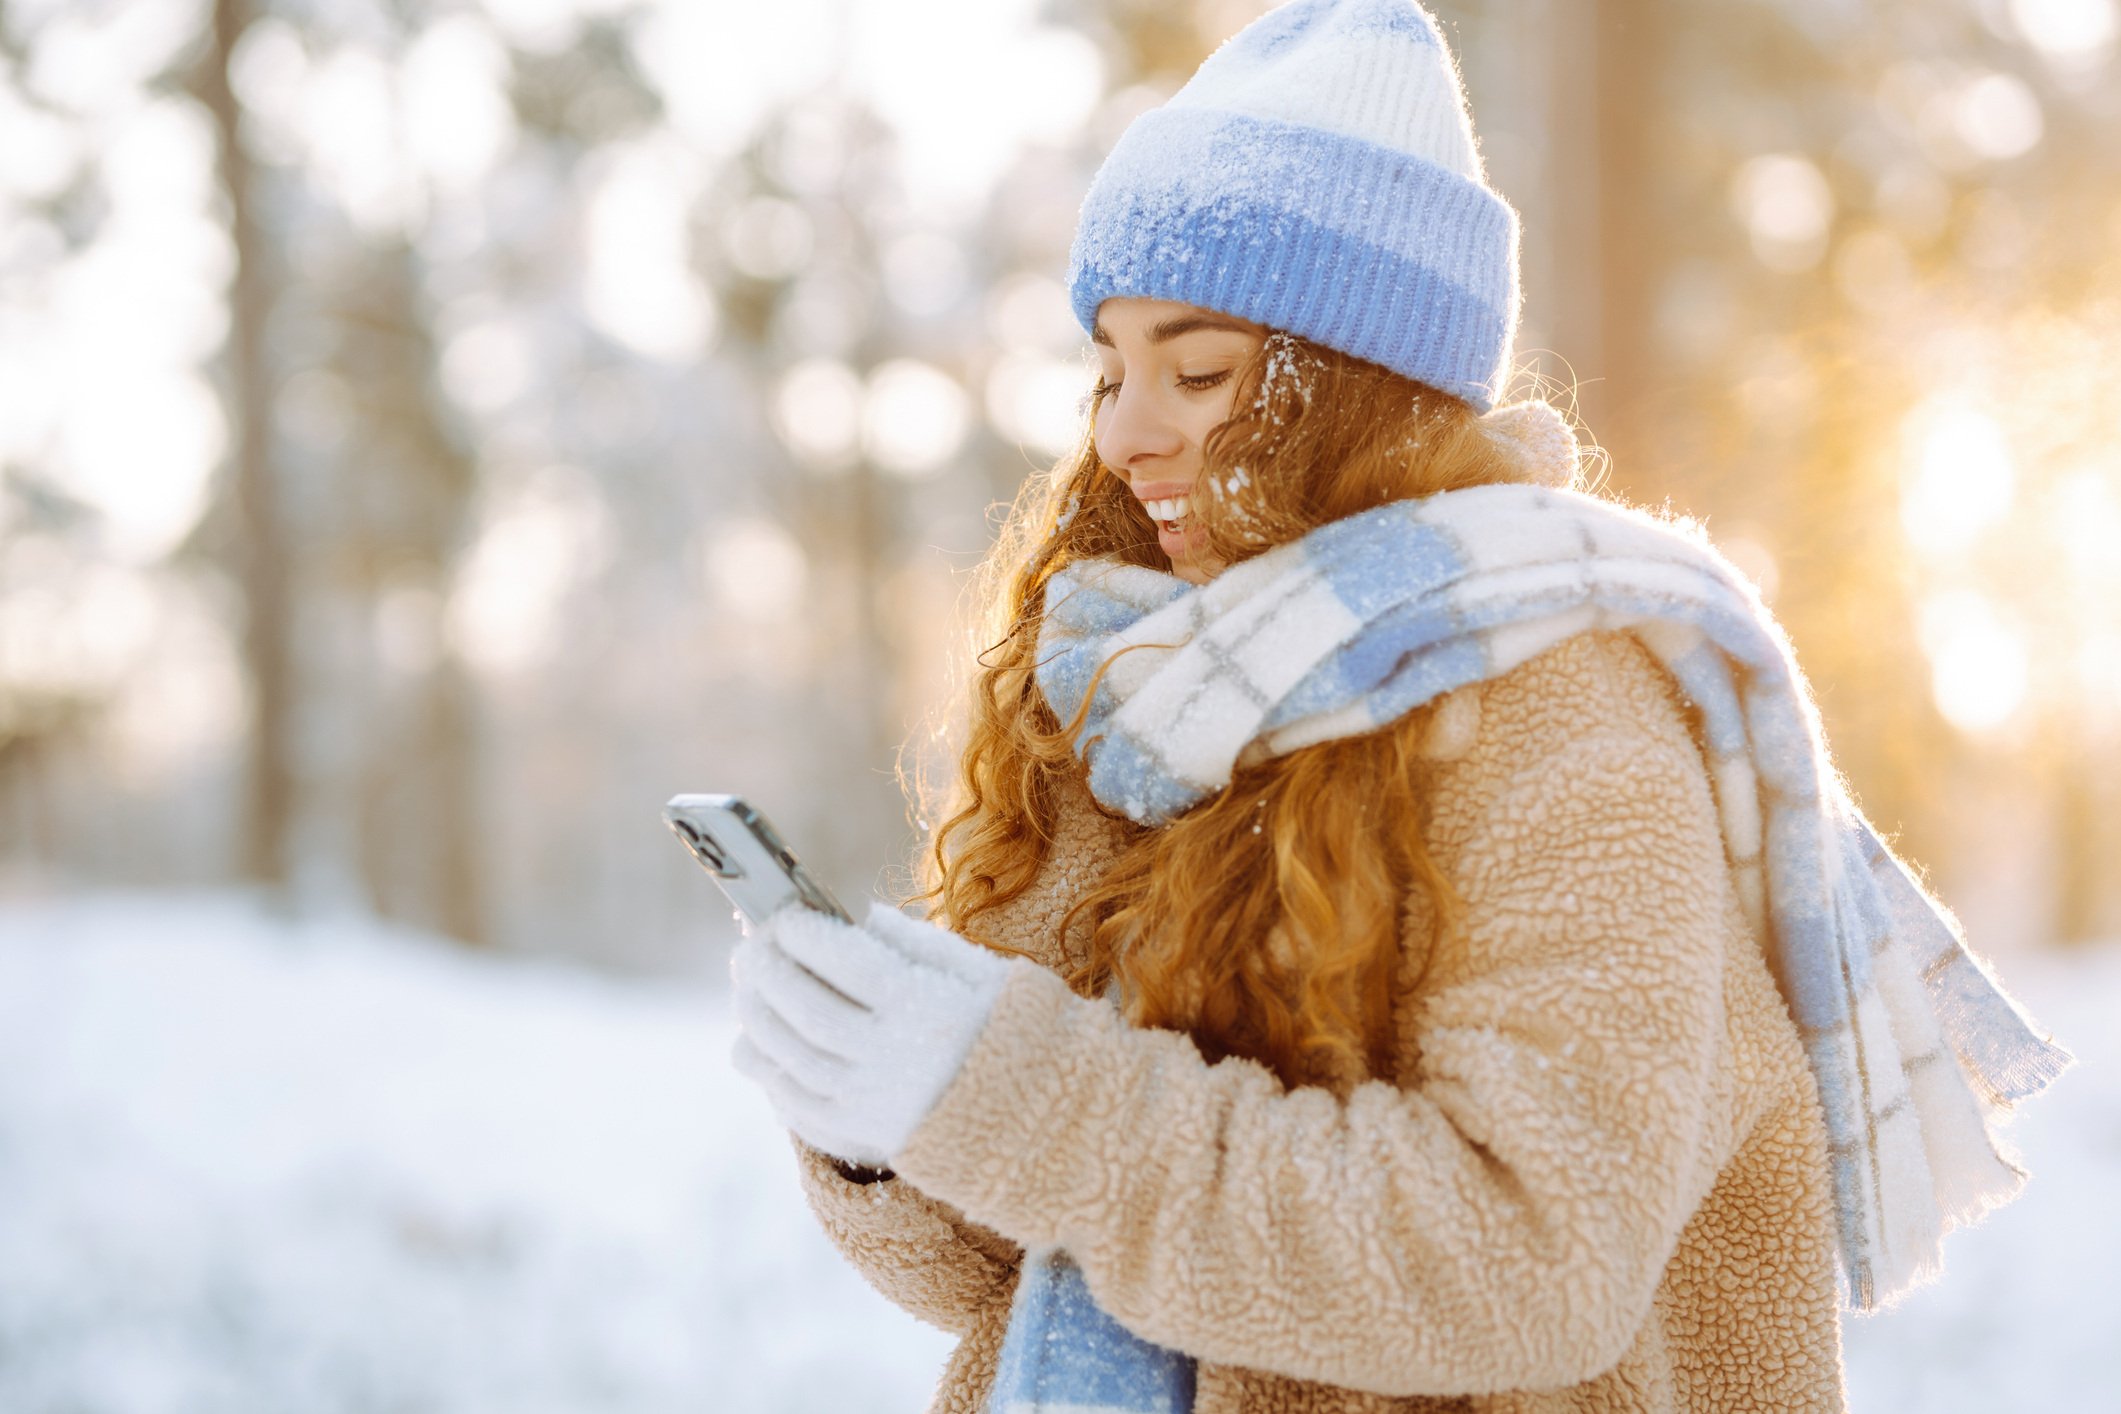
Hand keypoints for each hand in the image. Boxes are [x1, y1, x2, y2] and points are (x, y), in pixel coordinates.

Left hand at [729, 900, 1016, 1169]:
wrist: (1047, 1125)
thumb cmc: (1015, 1034)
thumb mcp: (984, 974)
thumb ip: (919, 942)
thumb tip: (859, 917)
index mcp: (927, 1007)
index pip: (844, 961)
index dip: (803, 934)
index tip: (784, 914)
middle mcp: (894, 1058)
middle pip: (805, 1008)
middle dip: (767, 971)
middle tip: (749, 945)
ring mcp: (875, 1103)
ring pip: (790, 1058)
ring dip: (756, 1018)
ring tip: (746, 988)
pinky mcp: (866, 1137)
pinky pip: (798, 1106)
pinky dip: (769, 1073)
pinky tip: (755, 1047)